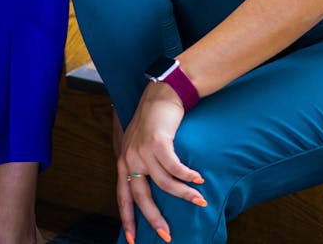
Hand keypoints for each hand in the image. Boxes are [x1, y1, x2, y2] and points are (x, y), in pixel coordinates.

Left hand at [117, 82, 205, 243]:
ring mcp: (143, 150)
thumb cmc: (155, 120)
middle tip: (167, 235)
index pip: (123, 196)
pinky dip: (188, 176)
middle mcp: (130, 157)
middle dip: (155, 219)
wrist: (162, 92)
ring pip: (164, 183)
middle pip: (141, 197)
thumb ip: (143, 164)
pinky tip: (199, 180)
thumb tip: (154, 191)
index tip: (132, 240)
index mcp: (124, 160)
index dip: (128, 219)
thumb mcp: (141, 143)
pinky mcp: (158, 142)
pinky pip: (175, 167)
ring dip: (184, 194)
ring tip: (199, 201)